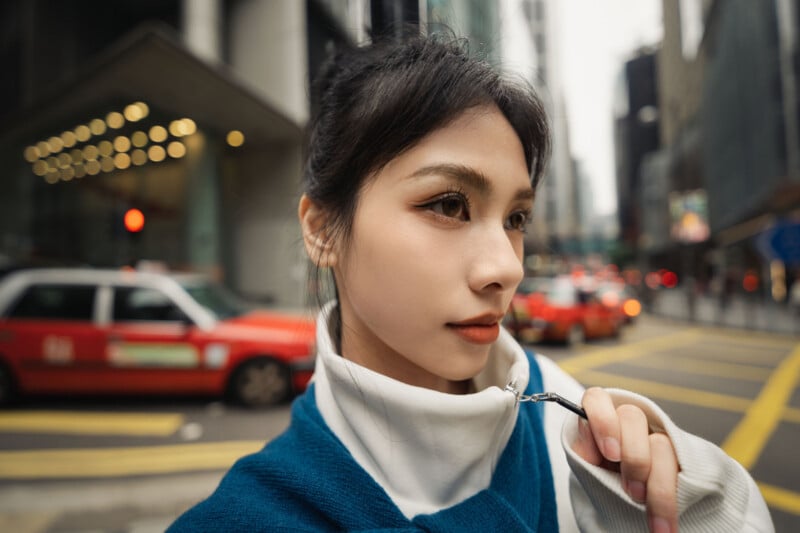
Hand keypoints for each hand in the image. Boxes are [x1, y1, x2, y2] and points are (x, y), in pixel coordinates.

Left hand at [572, 387, 679, 532]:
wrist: (625, 504)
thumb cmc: (600, 479)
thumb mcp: (587, 466)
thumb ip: (584, 449)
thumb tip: (586, 436)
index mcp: (600, 418)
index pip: (596, 399)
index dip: (604, 421)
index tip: (610, 454)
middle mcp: (628, 421)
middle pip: (632, 417)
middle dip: (634, 458)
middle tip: (631, 491)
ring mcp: (656, 437)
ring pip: (661, 444)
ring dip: (656, 484)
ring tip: (648, 514)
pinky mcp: (678, 457)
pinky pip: (683, 468)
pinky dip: (673, 500)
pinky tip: (667, 524)